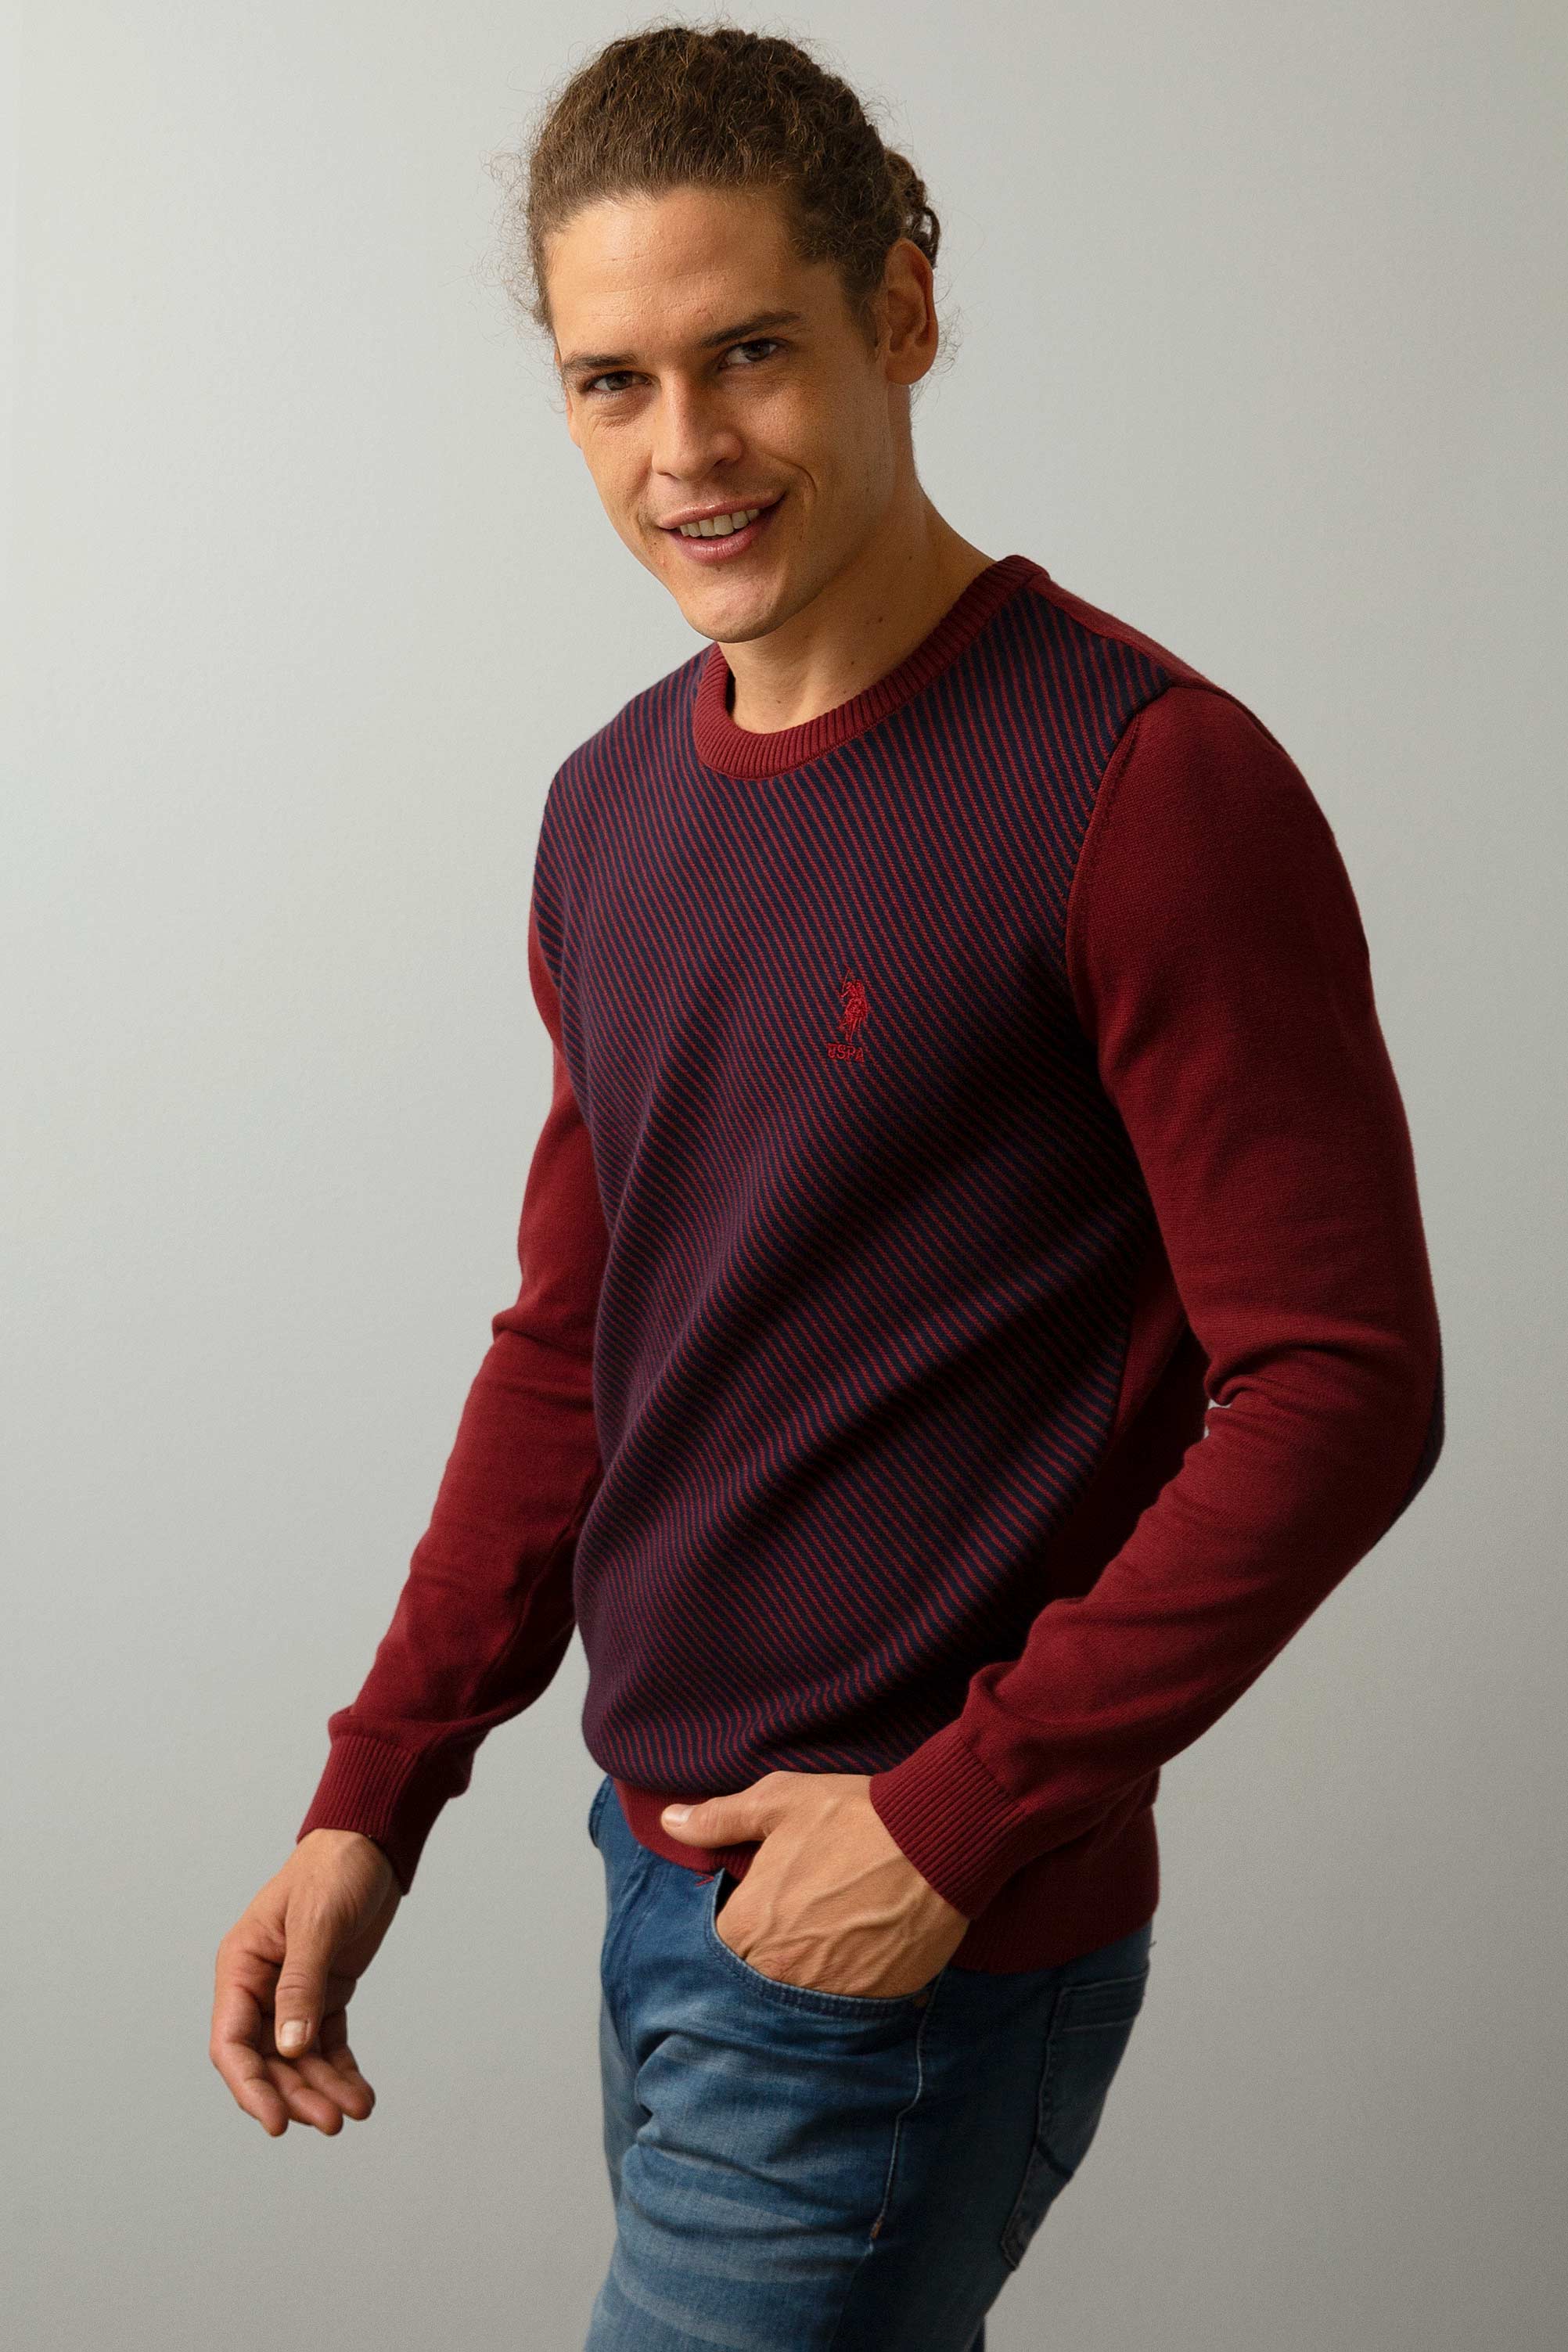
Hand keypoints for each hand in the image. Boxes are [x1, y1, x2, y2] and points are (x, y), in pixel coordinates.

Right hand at [210, 1828, 401, 2135]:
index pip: (232, 2042)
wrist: (371, 1842)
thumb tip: (288, 2048)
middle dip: (296, 2095)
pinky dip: (341, 2071)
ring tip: (354, 2112)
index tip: (277, 2122)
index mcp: (241, 1965)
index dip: (251, 2087)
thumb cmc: (334, 1868)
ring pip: (298, 2060)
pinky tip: (361, 2095)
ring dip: (322, 2090)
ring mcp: (293, 1994)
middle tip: (331, 2122)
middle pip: (267, 2061)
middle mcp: (260, 1986)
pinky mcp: (326, 1994)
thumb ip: (301, 1984)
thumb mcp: (317, 1922)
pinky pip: (327, 2045)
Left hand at [661, 1771, 970, 1999]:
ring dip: (807, 1976)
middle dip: (768, 1956)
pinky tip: (861, 1954)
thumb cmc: (853, 1816)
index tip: (757, 1909)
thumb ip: (719, 1818)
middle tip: (799, 1923)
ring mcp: (828, 1996)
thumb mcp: (779, 1801)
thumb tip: (670, 1822)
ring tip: (830, 1939)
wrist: (936, 1840)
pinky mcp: (873, 2004)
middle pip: (755, 1978)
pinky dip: (848, 1988)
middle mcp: (779, 1974)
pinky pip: (846, 2009)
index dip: (737, 1926)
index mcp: (748, 1927)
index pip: (718, 1948)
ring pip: (799, 1998)